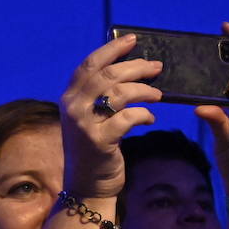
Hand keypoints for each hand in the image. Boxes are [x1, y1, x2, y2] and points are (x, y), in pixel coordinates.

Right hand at [59, 33, 161, 198]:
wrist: (87, 187)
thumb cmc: (95, 150)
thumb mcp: (92, 119)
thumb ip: (101, 96)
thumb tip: (131, 69)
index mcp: (70, 98)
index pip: (91, 64)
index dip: (112, 49)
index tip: (133, 40)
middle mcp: (73, 107)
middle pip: (108, 75)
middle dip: (136, 67)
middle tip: (157, 67)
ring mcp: (85, 124)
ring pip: (120, 93)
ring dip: (144, 90)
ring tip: (158, 94)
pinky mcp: (99, 141)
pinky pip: (128, 118)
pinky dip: (144, 114)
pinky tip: (150, 118)